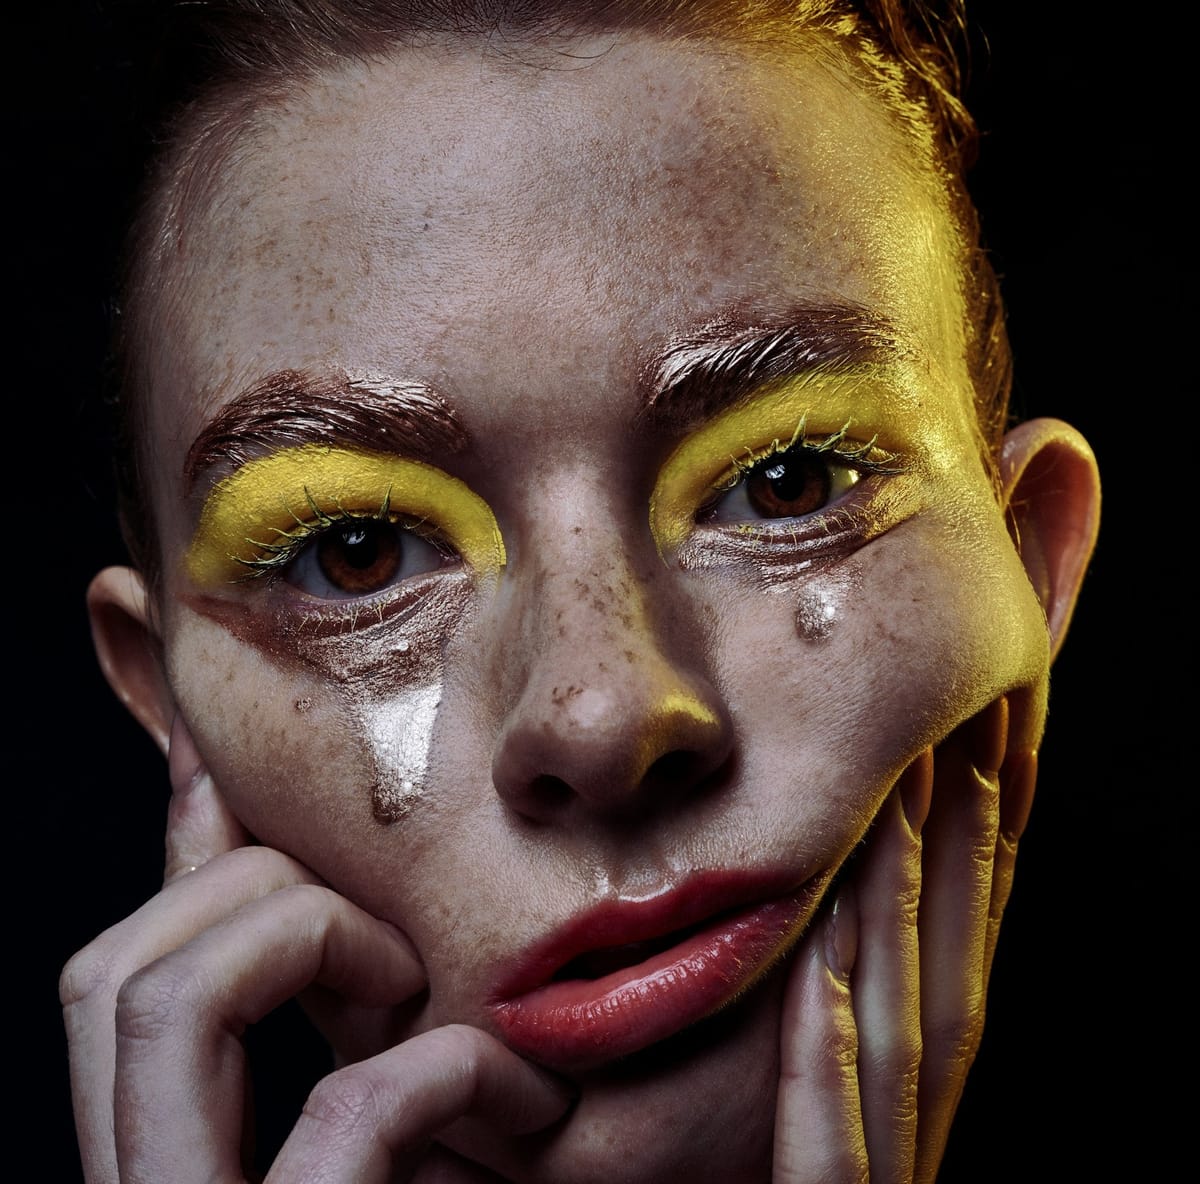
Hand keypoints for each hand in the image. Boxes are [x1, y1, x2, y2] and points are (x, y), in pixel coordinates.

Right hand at [60, 717, 572, 1183]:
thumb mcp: (372, 1135)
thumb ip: (325, 1027)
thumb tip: (335, 898)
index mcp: (171, 1159)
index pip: (128, 971)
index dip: (169, 846)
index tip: (212, 757)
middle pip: (111, 970)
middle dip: (253, 899)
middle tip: (388, 947)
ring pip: (161, 1003)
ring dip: (309, 946)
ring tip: (420, 993)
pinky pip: (334, 1121)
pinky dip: (432, 1070)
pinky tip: (509, 1097)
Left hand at [774, 695, 1037, 1181]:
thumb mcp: (838, 1095)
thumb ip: (845, 1017)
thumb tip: (832, 910)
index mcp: (923, 1073)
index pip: (961, 931)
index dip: (981, 829)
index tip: (983, 729)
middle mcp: (921, 1110)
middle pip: (954, 950)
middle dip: (966, 831)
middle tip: (971, 712)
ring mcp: (884, 1169)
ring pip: (906, 1014)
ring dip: (906, 902)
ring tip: (903, 788)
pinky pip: (829, 1127)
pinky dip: (827, 1041)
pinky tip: (818, 956)